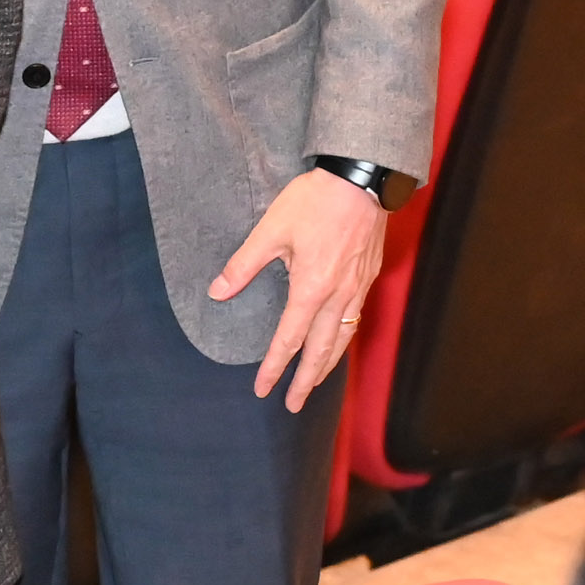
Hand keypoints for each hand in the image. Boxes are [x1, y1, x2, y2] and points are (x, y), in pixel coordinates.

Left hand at [211, 167, 392, 407]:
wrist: (361, 179)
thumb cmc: (315, 201)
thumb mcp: (271, 229)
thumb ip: (244, 264)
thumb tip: (218, 292)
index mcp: (311, 288)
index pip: (289, 339)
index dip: (274, 367)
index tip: (263, 388)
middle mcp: (337, 296)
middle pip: (321, 350)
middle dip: (305, 381)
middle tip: (293, 406)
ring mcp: (356, 288)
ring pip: (341, 339)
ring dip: (326, 366)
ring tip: (314, 384)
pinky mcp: (367, 277)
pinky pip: (354, 320)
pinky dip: (342, 340)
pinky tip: (337, 342)